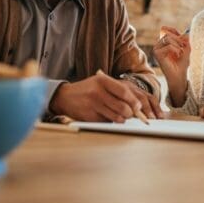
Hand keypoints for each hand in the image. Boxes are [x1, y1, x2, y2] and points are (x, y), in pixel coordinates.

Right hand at [49, 72, 163, 121]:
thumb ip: (116, 90)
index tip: (138, 106)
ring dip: (122, 119)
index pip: (124, 91)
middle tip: (130, 113)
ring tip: (120, 115)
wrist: (65, 97)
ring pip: (117, 117)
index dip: (134, 101)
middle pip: (123, 107)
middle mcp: (98, 92)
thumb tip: (136, 104)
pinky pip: (107, 122)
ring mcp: (93, 105)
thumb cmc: (87, 89)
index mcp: (102, 81)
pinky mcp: (89, 116)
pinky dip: (110, 121)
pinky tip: (106, 116)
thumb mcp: (100, 83)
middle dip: (130, 113)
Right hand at [153, 26, 189, 106]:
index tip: (182, 35)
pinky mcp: (157, 54)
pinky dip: (175, 49)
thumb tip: (186, 33)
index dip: (174, 30)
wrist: (179, 76)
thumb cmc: (182, 64)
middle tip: (184, 45)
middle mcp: (158, 45)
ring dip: (177, 44)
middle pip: (167, 34)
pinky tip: (178, 54)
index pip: (166, 31)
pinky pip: (168, 46)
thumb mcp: (185, 49)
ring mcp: (156, 50)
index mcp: (163, 43)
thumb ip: (185, 40)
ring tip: (181, 52)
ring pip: (167, 39)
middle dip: (178, 39)